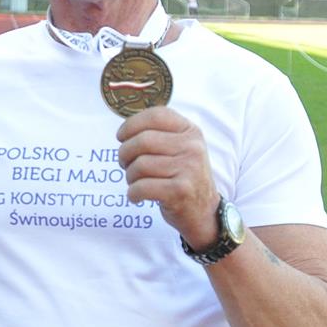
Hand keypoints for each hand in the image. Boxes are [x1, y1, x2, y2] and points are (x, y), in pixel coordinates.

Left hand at [115, 106, 219, 249]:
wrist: (204, 211)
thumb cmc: (183, 177)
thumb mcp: (181, 149)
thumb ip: (159, 135)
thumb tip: (124, 130)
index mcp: (191, 132)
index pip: (156, 115)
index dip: (132, 124)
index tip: (121, 136)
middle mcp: (192, 147)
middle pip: (143, 140)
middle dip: (125, 153)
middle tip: (125, 164)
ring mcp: (189, 169)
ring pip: (140, 165)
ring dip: (130, 176)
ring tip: (135, 182)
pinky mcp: (180, 191)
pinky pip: (141, 187)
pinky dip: (132, 193)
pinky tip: (137, 196)